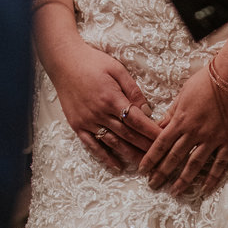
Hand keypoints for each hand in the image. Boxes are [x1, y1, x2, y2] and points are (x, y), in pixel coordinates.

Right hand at [48, 38, 160, 173]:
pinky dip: (106, 157)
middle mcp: (100, 113)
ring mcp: (88, 122)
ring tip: (144, 165)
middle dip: (145, 147)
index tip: (164, 139)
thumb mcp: (116, 68)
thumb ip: (132, 89)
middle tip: (159, 158)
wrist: (63, 62)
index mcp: (111, 98)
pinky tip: (117, 166)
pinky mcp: (77, 126)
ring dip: (130, 155)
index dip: (151, 131)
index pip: (136, 120)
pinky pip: (93, 146)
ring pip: (113, 143)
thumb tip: (147, 109)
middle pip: (127, 134)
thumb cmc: (92, 61)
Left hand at [139, 63, 227, 196]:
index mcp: (182, 118)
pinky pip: (219, 164)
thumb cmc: (207, 80)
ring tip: (174, 191)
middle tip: (153, 185)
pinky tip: (205, 188)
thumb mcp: (184, 93)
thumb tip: (159, 126)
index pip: (161, 143)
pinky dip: (212, 178)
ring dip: (183, 180)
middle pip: (175, 157)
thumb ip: (172, 112)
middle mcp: (194, 131)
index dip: (151, 158)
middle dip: (162, 173)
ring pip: (194, 164)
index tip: (143, 170)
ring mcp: (212, 138)